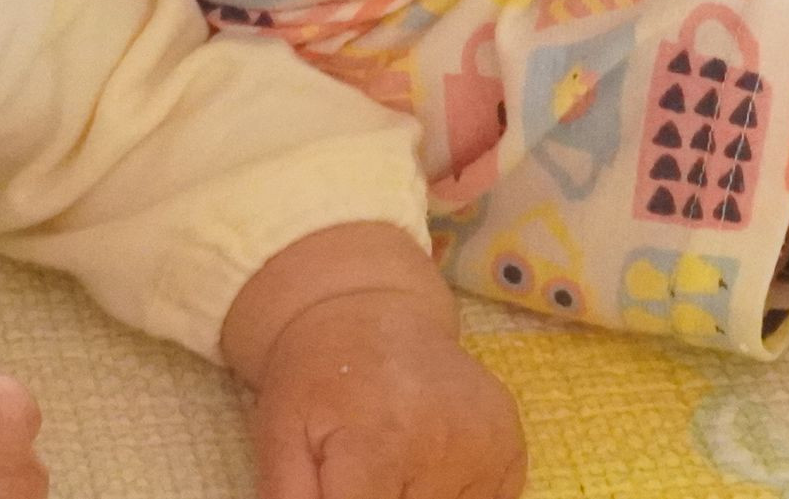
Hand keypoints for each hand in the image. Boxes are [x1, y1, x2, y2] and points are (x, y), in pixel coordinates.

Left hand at [222, 222, 523, 498]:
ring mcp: (487, 448)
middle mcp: (443, 449)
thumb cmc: (318, 380)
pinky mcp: (511, 449)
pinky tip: (429, 462)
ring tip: (394, 460)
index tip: (343, 482)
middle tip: (365, 468)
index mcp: (378, 448)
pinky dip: (454, 496)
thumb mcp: (278, 438)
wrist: (370, 309)